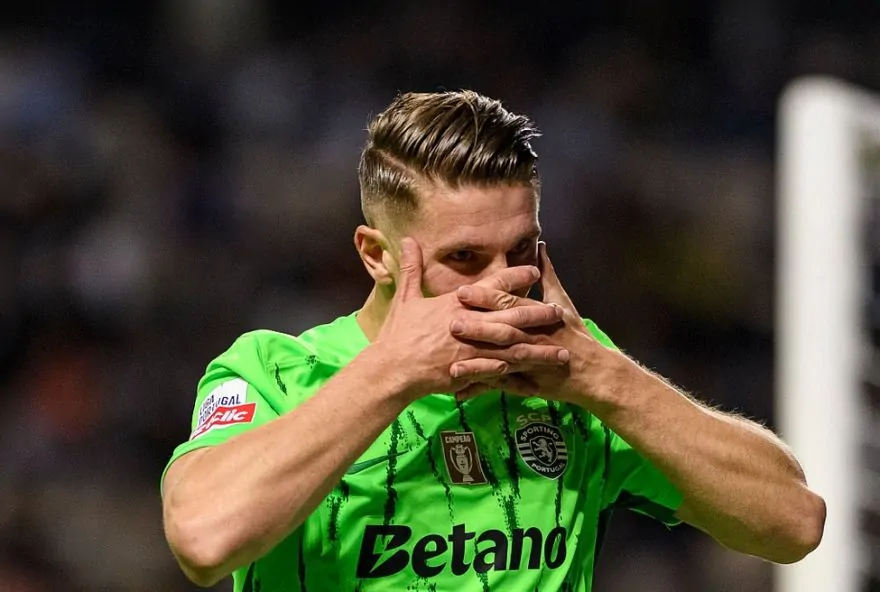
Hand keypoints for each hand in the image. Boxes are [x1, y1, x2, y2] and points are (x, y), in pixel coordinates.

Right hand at [375, 238, 570, 400]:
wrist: (392, 368)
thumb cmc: (398, 334)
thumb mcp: (406, 298)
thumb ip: (412, 268)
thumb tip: (407, 239)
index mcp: (457, 304)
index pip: (491, 286)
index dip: (514, 277)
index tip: (533, 270)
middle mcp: (469, 324)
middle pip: (510, 316)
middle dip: (537, 314)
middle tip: (559, 312)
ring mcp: (471, 349)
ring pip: (512, 347)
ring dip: (538, 348)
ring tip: (560, 349)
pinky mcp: (469, 371)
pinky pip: (498, 370)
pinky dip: (517, 370)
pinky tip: (535, 371)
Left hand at [453, 242, 622, 407]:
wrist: (593, 372)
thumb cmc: (575, 333)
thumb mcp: (563, 302)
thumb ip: (548, 275)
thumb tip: (540, 247)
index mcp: (539, 316)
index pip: (509, 304)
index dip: (486, 298)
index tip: (462, 291)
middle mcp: (533, 338)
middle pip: (502, 332)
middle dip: (477, 328)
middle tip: (449, 323)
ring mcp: (529, 363)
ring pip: (500, 362)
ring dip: (476, 365)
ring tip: (452, 367)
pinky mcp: (525, 383)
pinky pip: (500, 387)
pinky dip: (480, 390)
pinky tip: (458, 393)